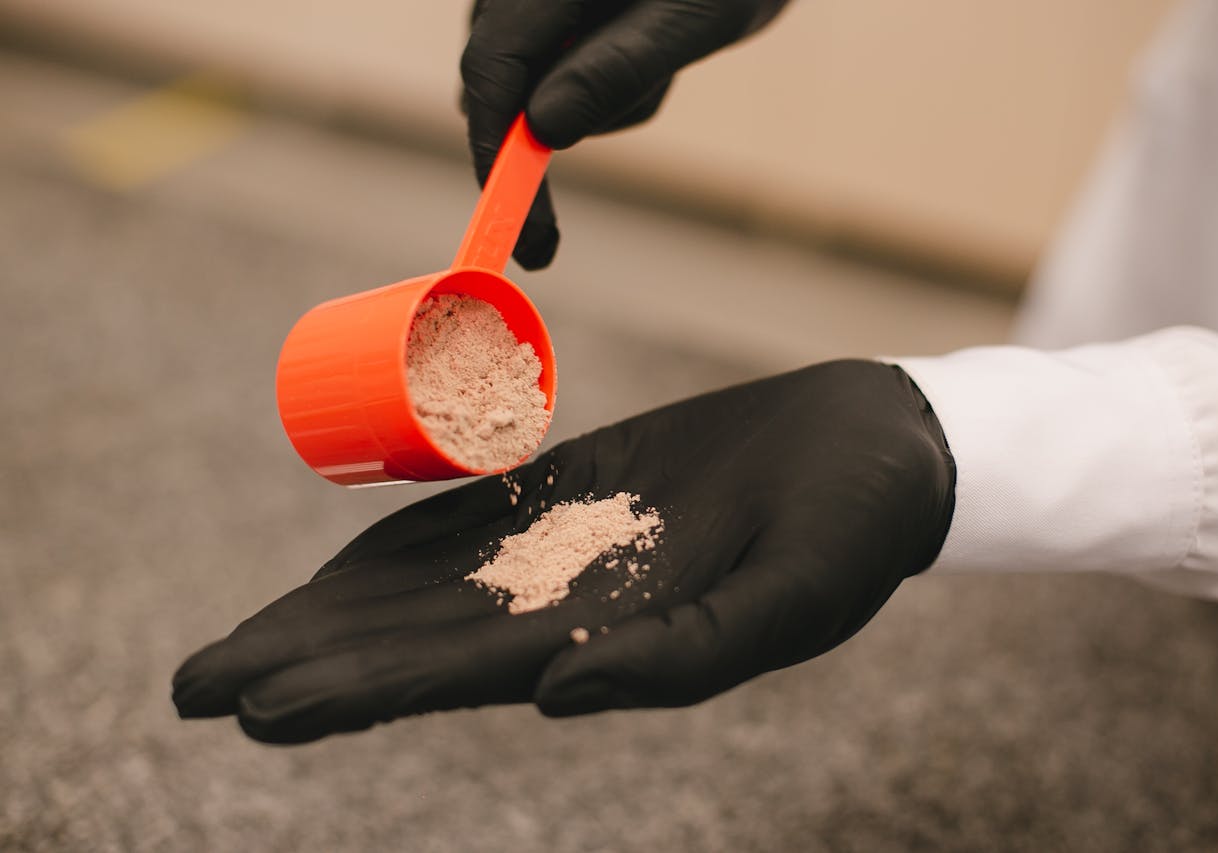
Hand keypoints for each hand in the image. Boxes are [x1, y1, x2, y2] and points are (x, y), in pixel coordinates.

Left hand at [172, 361, 953, 742]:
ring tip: (244, 643)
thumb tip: (552, 698)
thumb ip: (680, 659)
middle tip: (196, 687)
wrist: (873, 448)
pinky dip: (395, 545)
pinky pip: (466, 517)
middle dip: (308, 663)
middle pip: (411, 641)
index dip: (354, 692)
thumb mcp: (793, 600)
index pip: (455, 675)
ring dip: (331, 614)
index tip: (256, 708)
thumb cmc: (854, 531)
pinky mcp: (574, 487)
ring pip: (423, 587)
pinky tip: (339, 571)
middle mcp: (568, 605)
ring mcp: (563, 546)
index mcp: (608, 640)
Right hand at [461, 0, 790, 269]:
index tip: (515, 223)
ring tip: (663, 60)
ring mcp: (523, 9)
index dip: (493, 151)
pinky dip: (604, 91)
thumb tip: (545, 129)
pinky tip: (648, 55)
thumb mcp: (689, 18)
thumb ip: (620, 68)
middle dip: (556, 134)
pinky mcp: (540, 28)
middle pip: (502, 90)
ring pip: (533, 95)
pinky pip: (555, 85)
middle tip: (584, 194)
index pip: (490, 68)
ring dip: (603, 103)